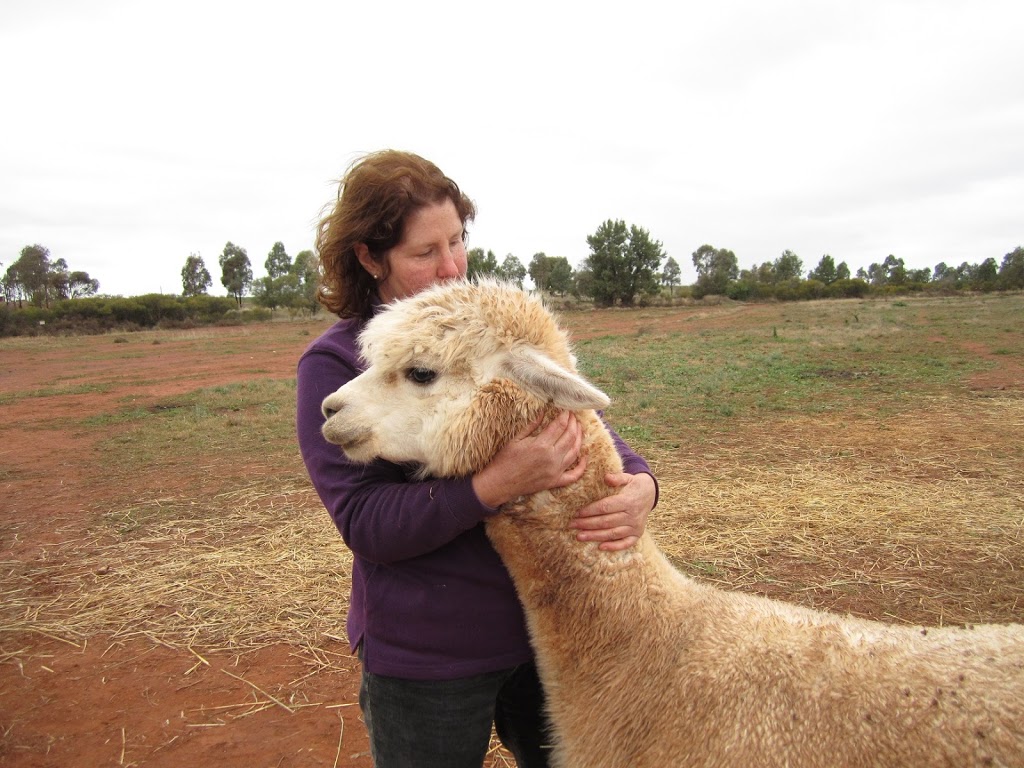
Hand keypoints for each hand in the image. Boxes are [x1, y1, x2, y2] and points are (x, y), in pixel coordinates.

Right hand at [472, 411, 586, 508]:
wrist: (500, 483)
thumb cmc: (505, 460)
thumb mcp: (516, 439)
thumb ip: (532, 425)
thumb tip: (544, 412)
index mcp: (541, 445)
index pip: (560, 426)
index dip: (565, 415)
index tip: (567, 409)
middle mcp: (551, 458)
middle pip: (570, 436)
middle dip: (574, 424)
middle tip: (574, 416)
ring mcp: (555, 471)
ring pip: (575, 452)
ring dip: (579, 439)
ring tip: (579, 429)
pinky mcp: (555, 482)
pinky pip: (574, 475)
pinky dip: (582, 466)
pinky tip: (585, 456)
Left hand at [570, 471, 654, 550]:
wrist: (650, 493)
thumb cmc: (634, 485)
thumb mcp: (628, 477)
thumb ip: (617, 477)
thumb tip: (606, 477)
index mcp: (628, 501)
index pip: (605, 507)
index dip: (590, 511)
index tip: (577, 513)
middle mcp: (632, 515)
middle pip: (606, 522)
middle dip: (587, 524)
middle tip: (572, 525)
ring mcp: (635, 526)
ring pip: (613, 533)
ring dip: (595, 536)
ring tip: (579, 536)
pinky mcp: (637, 534)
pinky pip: (625, 543)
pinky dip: (614, 546)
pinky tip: (600, 547)